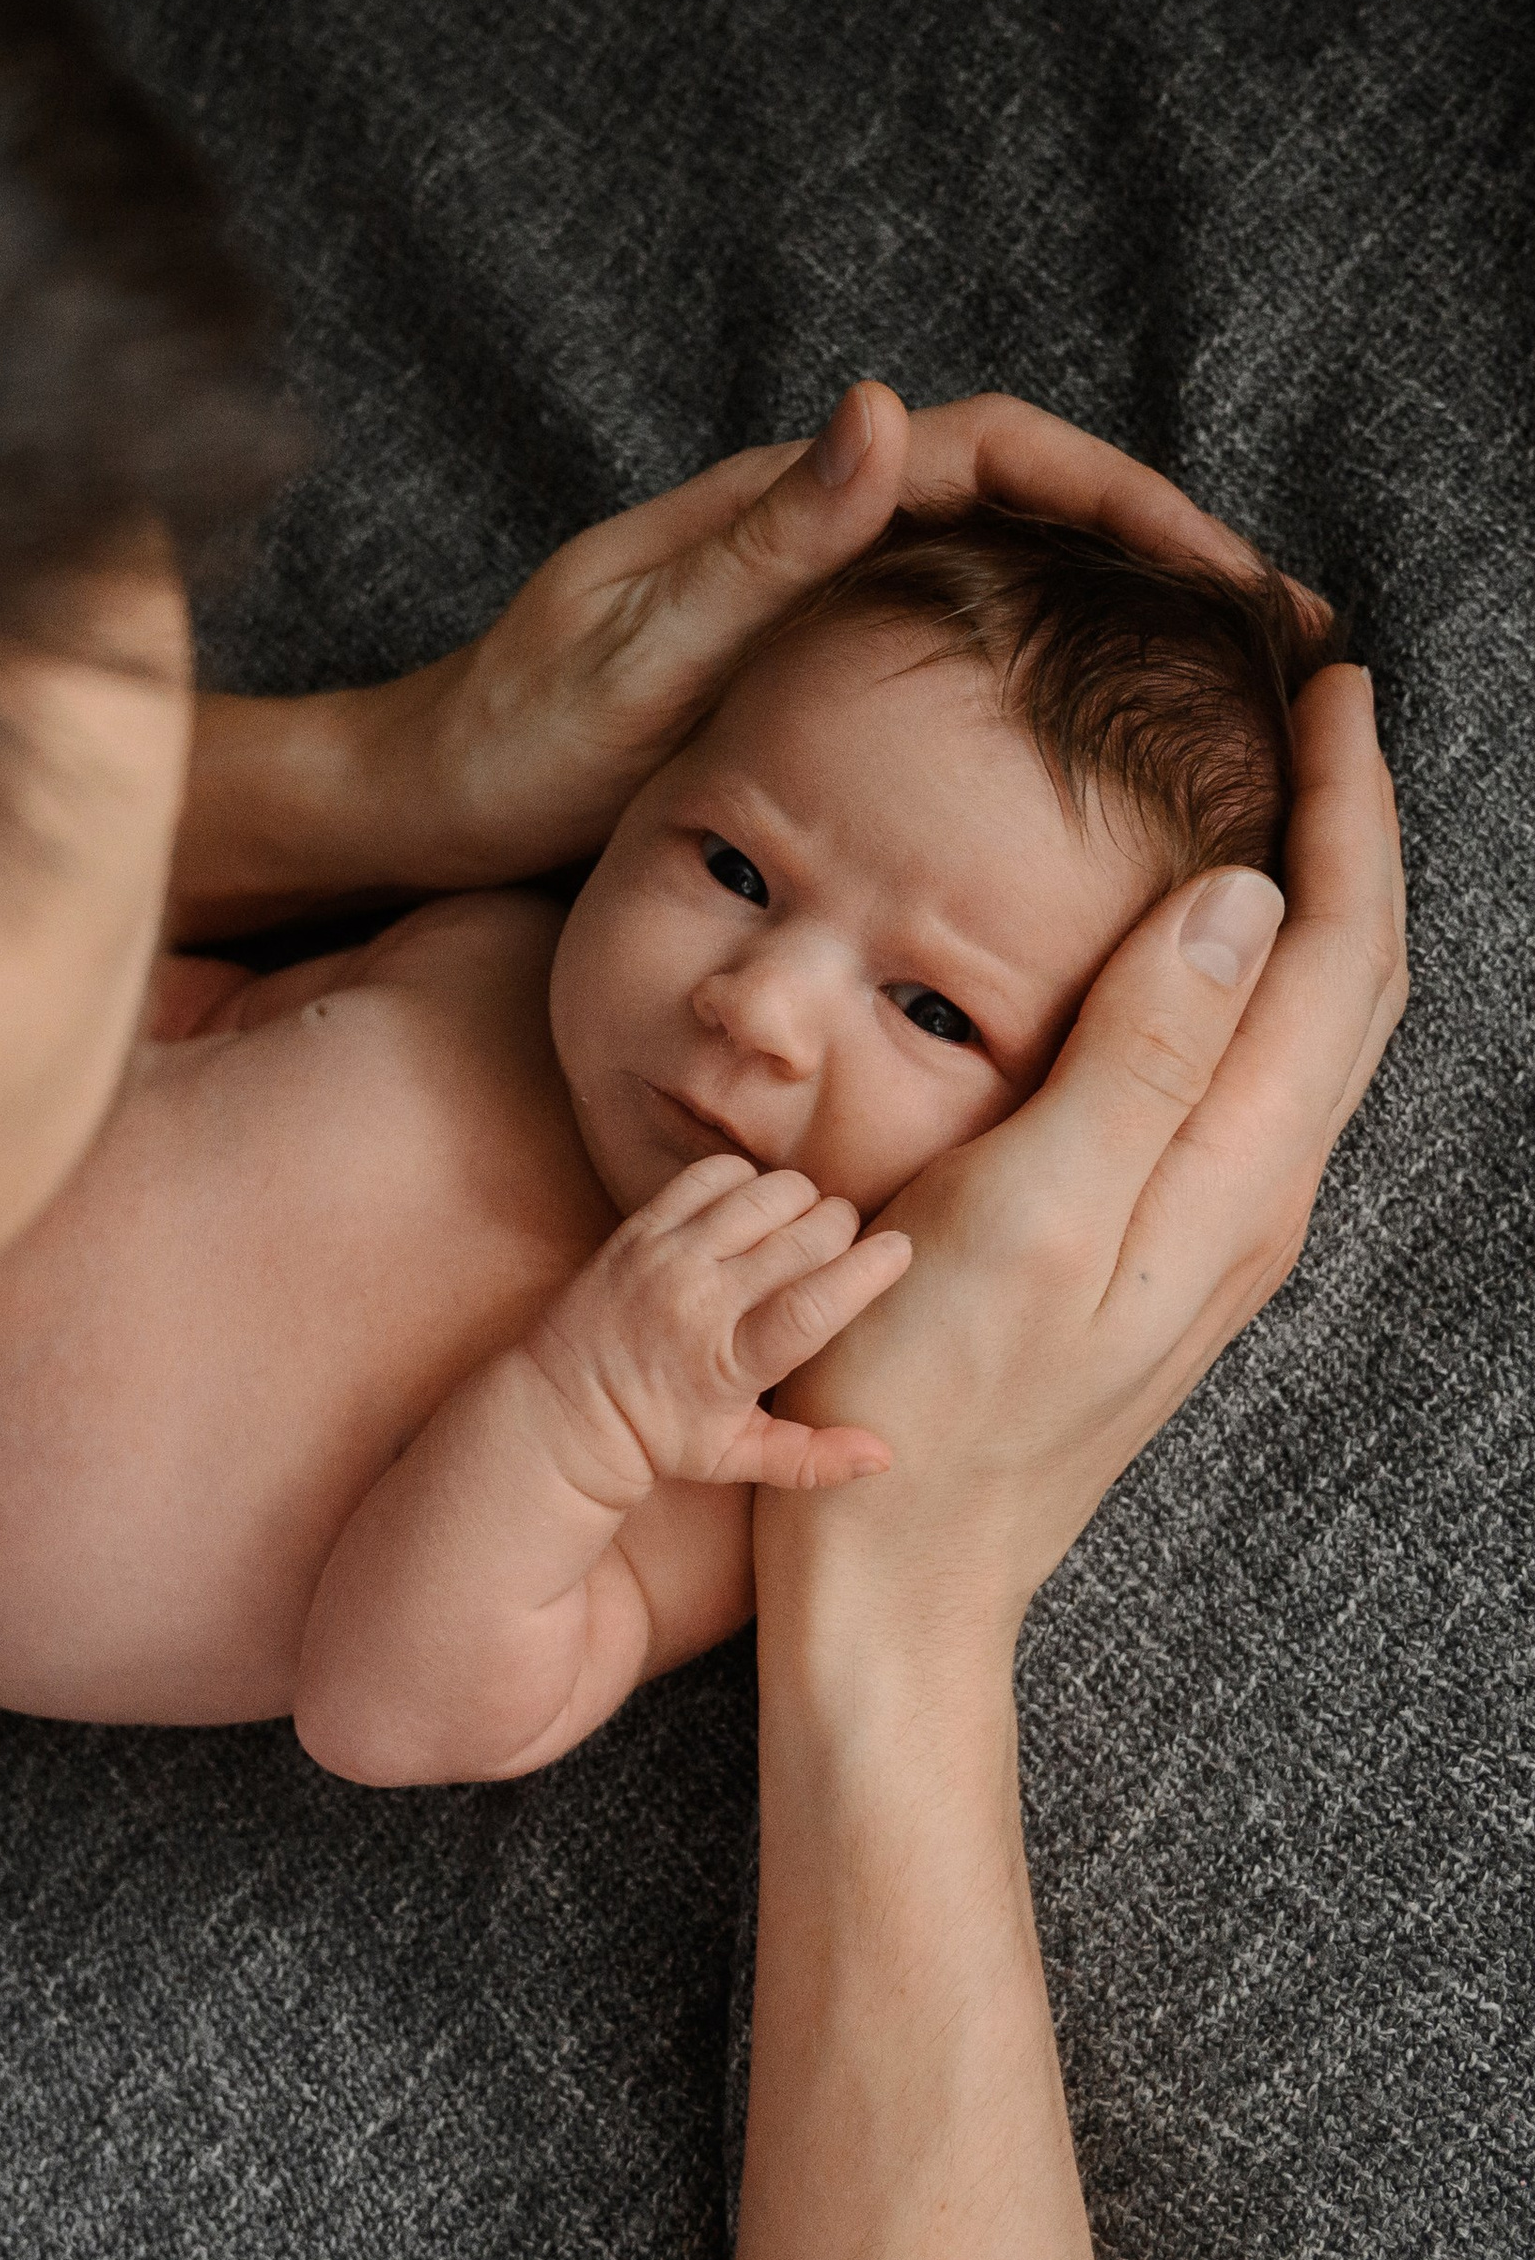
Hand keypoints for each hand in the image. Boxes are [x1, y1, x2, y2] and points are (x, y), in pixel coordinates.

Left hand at [361, 383, 1259, 887]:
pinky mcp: (774, 672)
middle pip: (1008, 505)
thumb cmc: (507, 741)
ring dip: (1095, 606)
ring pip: (979, 575)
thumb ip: (762, 542)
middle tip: (1264, 624)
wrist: (415, 806)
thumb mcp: (640, 647)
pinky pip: (928, 646)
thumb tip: (882, 412)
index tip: (1219, 565)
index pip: (986, 452)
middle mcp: (791, 537)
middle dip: (1142, 546)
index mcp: (772, 507)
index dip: (1116, 493)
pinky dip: (1017, 666)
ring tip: (1210, 672)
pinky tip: (1065, 730)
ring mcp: (787, 603)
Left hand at [523, 1156, 913, 1500]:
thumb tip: (884, 1456)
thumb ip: (812, 1460)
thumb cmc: (659, 1435)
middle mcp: (699, 1301)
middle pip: (803, 1236)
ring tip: (799, 1226)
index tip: (900, 1249)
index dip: (867, 1268)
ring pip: (765, 1193)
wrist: (565, 1406)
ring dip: (800, 1200)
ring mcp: (666, 1257)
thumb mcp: (734, 1459)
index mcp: (730, 1363)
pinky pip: (711, 1174)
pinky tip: (751, 1208)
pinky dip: (746, 1180)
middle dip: (841, 1229)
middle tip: (842, 1244)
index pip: (813, 1303)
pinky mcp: (641, 1227)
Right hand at [758, 662, 1406, 1665]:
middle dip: (1357, 836)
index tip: (1330, 682)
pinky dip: (1250, 986)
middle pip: (1348, 986)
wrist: (901, 1577)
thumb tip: (1240, 900)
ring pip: (1306, 1035)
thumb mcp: (1023, 1215)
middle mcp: (1249, 1202)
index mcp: (1231, 1177)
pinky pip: (1243, 1084)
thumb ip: (1138, 1059)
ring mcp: (1207, 1238)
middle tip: (1322, 713)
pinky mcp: (1152, 1258)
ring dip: (1315, 906)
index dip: (1349, 809)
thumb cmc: (928, 1403)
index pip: (1336, 952)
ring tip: (1281, 805)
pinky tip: (1188, 964)